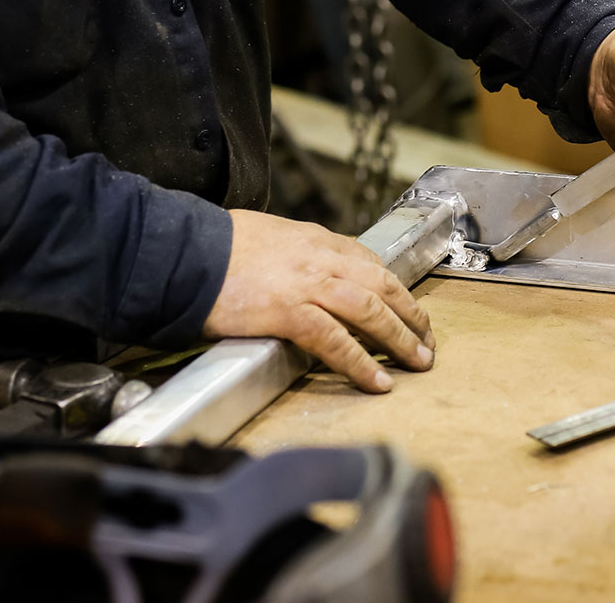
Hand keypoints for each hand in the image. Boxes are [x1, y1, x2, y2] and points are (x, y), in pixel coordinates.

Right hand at [202, 209, 434, 391]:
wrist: (187, 250)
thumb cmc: (217, 243)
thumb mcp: (265, 234)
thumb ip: (290, 251)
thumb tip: (295, 267)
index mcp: (314, 239)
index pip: (367, 259)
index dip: (392, 286)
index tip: (405, 305)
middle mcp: (319, 257)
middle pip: (381, 284)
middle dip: (410, 313)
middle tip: (427, 338)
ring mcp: (307, 284)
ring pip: (370, 309)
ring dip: (399, 337)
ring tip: (418, 361)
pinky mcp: (289, 311)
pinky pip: (336, 341)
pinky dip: (361, 362)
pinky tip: (378, 381)